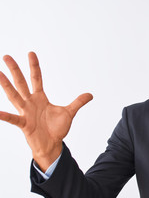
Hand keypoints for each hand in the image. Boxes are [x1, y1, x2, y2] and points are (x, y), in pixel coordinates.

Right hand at [0, 52, 92, 170]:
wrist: (52, 144)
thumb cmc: (56, 129)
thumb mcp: (69, 113)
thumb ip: (78, 102)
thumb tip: (90, 95)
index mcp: (40, 98)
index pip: (36, 78)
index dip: (34, 66)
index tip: (31, 53)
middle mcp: (31, 103)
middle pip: (22, 83)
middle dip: (15, 70)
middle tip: (7, 56)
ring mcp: (26, 112)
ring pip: (15, 96)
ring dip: (6, 86)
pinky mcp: (24, 124)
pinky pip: (13, 119)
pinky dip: (5, 116)